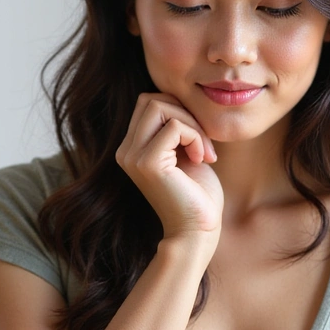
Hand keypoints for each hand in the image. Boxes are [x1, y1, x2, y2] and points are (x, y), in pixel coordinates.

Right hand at [115, 93, 222, 244]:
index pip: (148, 103)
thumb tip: (178, 97)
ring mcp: (133, 157)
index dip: (179, 111)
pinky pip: (175, 126)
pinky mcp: (148, 163)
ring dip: (192, 125)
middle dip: (185, 114)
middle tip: (204, 144)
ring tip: (204, 152)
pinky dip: (196, 137)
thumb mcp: (184, 153)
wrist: (196, 232)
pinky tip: (204, 159)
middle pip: (151, 99)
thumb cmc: (196, 195)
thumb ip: (175, 128)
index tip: (198, 139)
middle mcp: (125, 152)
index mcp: (131, 149)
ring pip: (161, 106)